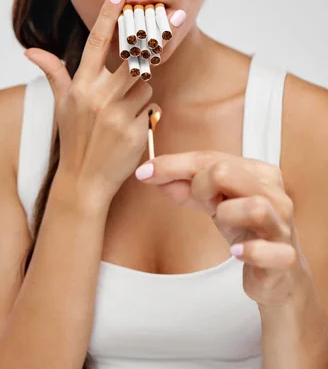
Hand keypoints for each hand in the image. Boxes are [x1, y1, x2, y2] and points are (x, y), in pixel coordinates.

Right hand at [24, 0, 184, 207]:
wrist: (83, 180)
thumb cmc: (73, 136)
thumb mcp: (61, 103)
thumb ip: (53, 72)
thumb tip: (30, 51)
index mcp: (80, 85)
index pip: (97, 42)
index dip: (109, 16)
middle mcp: (97, 96)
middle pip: (135, 59)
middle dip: (149, 49)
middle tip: (166, 31)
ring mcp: (116, 114)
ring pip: (147, 85)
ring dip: (141, 92)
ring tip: (124, 109)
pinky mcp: (134, 131)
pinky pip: (152, 109)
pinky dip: (146, 114)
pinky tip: (131, 127)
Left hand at [135, 150, 311, 306]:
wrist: (277, 271)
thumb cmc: (245, 228)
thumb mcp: (214, 202)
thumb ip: (185, 187)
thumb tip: (150, 173)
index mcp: (258, 172)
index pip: (210, 158)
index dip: (174, 165)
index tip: (145, 172)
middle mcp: (274, 193)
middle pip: (227, 172)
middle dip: (201, 185)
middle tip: (202, 202)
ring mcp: (282, 225)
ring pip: (254, 207)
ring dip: (227, 214)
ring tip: (222, 222)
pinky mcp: (285, 258)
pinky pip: (269, 251)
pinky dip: (249, 251)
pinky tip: (236, 253)